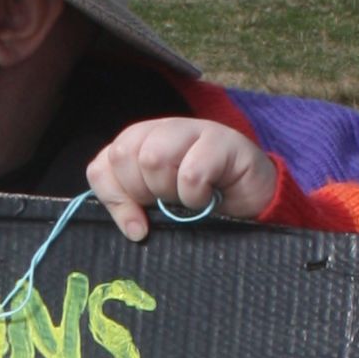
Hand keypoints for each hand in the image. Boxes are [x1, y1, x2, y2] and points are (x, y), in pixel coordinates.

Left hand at [85, 115, 278, 241]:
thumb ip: (135, 207)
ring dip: (169, 192)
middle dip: (142, 192)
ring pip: (153, 157)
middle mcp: (162, 130)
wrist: (255, 204)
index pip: (103, 165)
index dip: (114, 198)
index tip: (136, 227)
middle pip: (124, 155)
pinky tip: (210, 198)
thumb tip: (133, 228)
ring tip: (189, 199)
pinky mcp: (223, 141)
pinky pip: (192, 172)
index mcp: (140, 143)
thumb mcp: (161, 208)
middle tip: (168, 204)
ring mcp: (193, 129)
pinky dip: (196, 196)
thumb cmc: (204, 204)